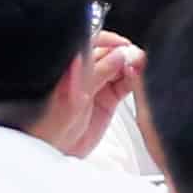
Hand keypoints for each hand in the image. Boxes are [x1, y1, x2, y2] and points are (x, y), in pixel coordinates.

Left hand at [39, 34, 144, 159]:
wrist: (56, 151)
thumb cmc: (52, 126)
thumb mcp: (73, 100)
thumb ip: (94, 75)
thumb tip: (116, 54)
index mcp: (71, 65)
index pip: (91, 42)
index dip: (109, 40)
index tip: (123, 45)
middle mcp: (84, 72)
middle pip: (109, 53)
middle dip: (124, 53)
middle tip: (136, 59)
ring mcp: (97, 84)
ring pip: (120, 67)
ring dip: (132, 65)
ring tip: (140, 67)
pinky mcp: (109, 98)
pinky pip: (125, 84)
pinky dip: (135, 80)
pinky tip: (141, 78)